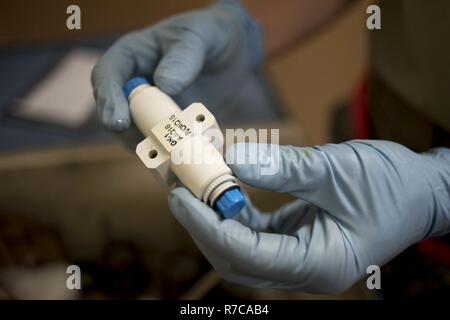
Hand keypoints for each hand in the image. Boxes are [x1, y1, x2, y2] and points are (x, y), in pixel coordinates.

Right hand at [91, 1, 261, 146]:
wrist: (233, 52)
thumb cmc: (210, 34)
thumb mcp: (199, 37)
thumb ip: (184, 57)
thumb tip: (164, 85)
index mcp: (131, 56)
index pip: (106, 77)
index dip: (108, 101)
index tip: (118, 122)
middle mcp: (135, 85)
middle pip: (118, 114)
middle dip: (131, 133)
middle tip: (152, 144)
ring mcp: (151, 109)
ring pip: (139, 135)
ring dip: (155, 148)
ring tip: (177, 154)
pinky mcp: (169, 127)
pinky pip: (164, 145)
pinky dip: (175, 154)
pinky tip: (191, 157)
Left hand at [168, 140, 449, 292]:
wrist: (421, 191)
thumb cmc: (392, 186)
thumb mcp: (338, 171)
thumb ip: (286, 168)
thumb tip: (234, 157)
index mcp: (319, 264)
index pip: (250, 255)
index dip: (210, 227)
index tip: (181, 197)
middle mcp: (304, 268)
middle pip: (237, 257)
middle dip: (203, 224)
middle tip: (178, 186)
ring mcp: (297, 256)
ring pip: (241, 246)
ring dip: (214, 216)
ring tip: (192, 184)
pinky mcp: (294, 240)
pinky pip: (254, 232)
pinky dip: (233, 211)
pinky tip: (221, 187)